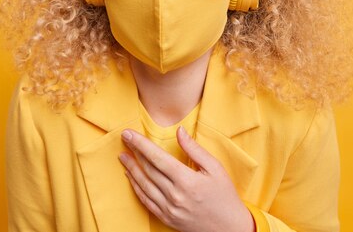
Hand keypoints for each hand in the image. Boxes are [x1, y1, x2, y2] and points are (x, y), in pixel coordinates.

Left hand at [118, 126, 254, 231]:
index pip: (157, 158)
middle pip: (148, 170)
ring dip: (131, 169)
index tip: (129, 133)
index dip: (141, 144)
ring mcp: (169, 208)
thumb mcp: (215, 168)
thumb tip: (180, 131)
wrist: (229, 227)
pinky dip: (136, 187)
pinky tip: (131, 177)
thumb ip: (195, 149)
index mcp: (187, 180)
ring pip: (143, 185)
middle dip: (134, 152)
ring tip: (123, 156)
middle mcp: (175, 195)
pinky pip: (146, 201)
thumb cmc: (224, 195)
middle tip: (125, 138)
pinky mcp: (166, 218)